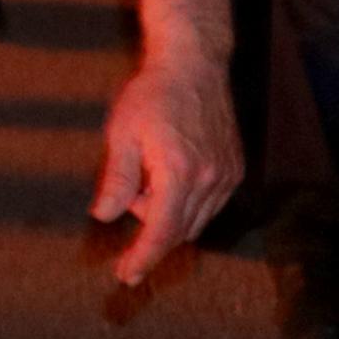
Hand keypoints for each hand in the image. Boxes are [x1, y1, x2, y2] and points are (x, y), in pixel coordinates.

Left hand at [91, 47, 240, 284]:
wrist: (193, 63)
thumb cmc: (153, 93)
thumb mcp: (122, 132)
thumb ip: (116, 179)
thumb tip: (104, 215)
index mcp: (178, 171)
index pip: (161, 231)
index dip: (142, 258)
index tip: (126, 275)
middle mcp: (209, 179)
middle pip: (178, 231)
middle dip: (151, 231)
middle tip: (131, 210)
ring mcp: (226, 176)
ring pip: (196, 221)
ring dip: (168, 216)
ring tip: (149, 176)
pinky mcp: (235, 170)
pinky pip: (209, 205)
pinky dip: (187, 205)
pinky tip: (169, 175)